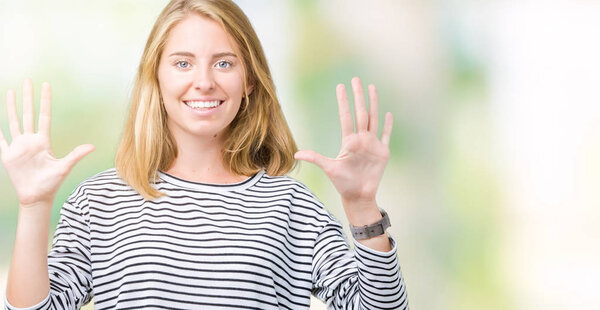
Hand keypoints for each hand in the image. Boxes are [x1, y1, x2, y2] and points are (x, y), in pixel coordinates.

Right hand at [0, 80, 94, 207]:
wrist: (37, 197)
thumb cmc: (51, 183)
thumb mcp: (64, 167)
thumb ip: (76, 155)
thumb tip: (93, 146)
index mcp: (43, 141)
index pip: (44, 116)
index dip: (45, 101)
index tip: (46, 86)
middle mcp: (30, 140)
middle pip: (28, 114)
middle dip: (28, 98)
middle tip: (28, 81)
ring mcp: (19, 146)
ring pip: (14, 121)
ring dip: (12, 107)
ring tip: (12, 92)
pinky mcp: (8, 155)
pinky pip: (0, 139)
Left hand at [295, 77, 392, 207]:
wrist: (359, 196)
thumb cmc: (343, 183)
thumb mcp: (329, 168)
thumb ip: (315, 158)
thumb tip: (296, 154)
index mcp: (349, 141)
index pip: (346, 117)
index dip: (343, 102)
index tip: (340, 87)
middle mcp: (361, 139)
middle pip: (361, 112)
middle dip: (358, 96)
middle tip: (356, 79)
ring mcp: (372, 144)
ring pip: (373, 118)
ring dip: (373, 103)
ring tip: (372, 88)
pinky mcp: (383, 152)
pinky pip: (386, 135)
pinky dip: (388, 125)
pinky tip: (388, 113)